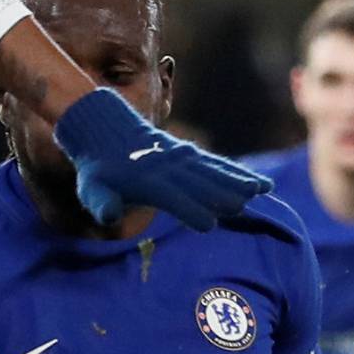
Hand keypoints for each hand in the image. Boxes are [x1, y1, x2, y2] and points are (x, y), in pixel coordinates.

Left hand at [54, 88, 270, 230]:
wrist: (104, 129)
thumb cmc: (97, 170)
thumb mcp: (91, 188)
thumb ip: (101, 203)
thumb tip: (108, 217)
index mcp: (146, 181)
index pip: (172, 197)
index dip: (189, 210)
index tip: (207, 224)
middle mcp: (169, 167)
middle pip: (200, 183)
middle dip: (219, 194)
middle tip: (241, 208)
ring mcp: (182, 158)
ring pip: (214, 171)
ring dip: (237, 180)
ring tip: (262, 190)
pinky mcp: (190, 154)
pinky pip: (218, 165)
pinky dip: (239, 174)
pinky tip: (260, 184)